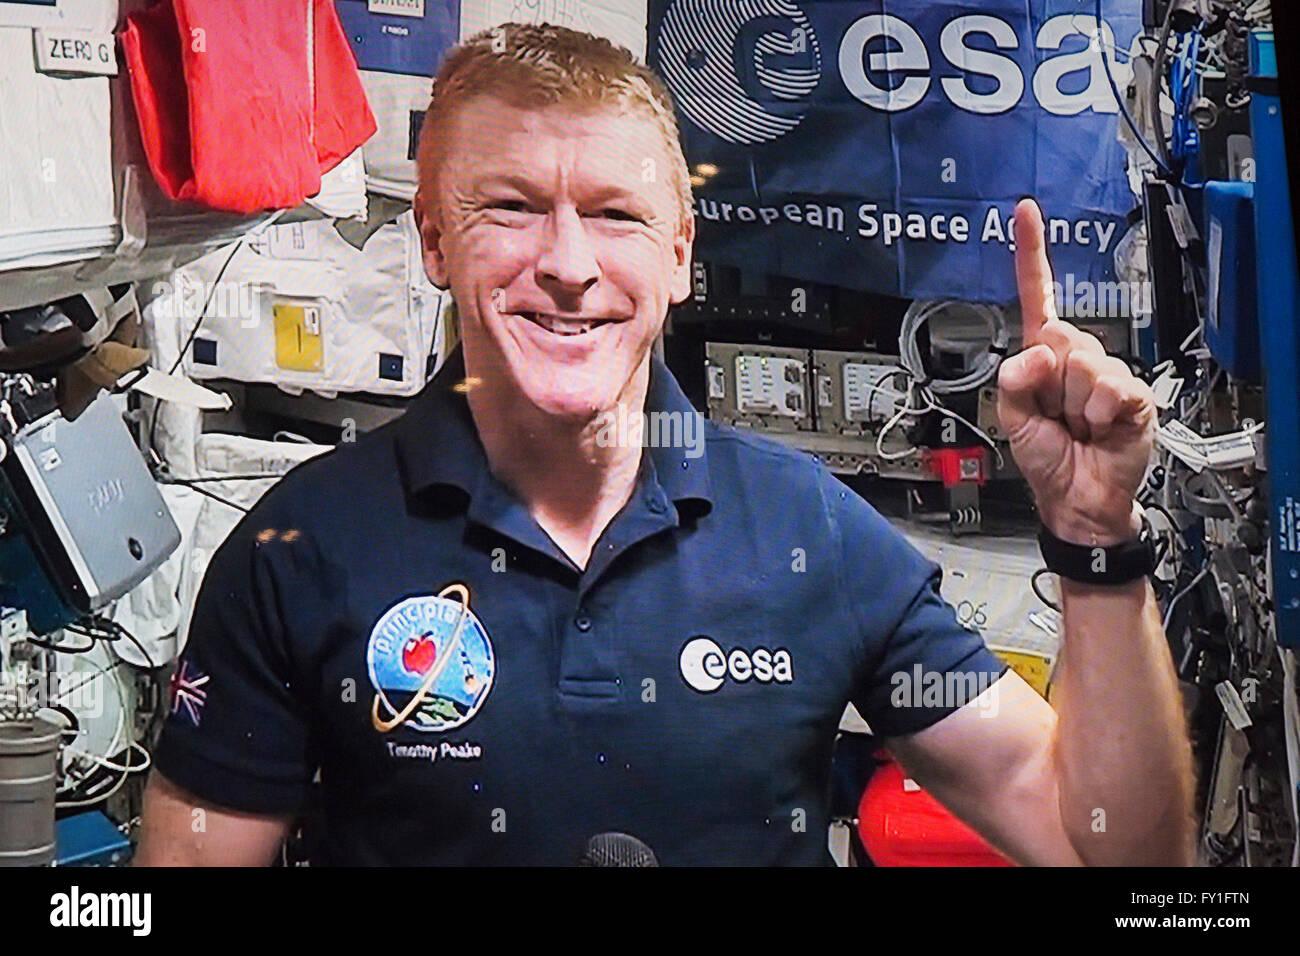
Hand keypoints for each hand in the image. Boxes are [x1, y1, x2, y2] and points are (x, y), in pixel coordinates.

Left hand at [997, 199, 1155, 545]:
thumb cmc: (1047, 458)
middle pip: (1060, 337)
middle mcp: (1077, 356)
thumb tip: (1037, 354)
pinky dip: (1100, 412)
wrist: (1078, 499)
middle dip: (1051, 383)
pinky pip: (1111, 387)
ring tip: (1080, 426)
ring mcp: (1108, 374)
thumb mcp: (1011, 419)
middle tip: (1058, 415)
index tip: (1023, 212)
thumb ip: (1012, 381)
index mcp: (1044, 355)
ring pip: (1083, 365)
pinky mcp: (1134, 394)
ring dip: (1075, 405)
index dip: (1031, 253)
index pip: (1038, 295)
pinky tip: (1102, 428)